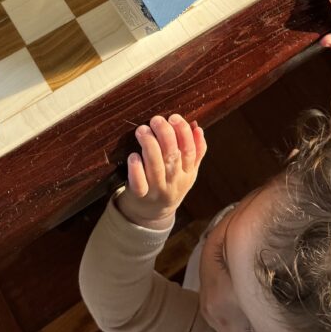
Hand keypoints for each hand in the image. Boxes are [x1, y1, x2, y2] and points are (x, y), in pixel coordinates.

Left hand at [117, 113, 206, 230]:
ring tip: (142, 130)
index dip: (183, 132)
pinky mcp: (140, 195)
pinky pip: (139, 183)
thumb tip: (197, 127)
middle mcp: (174, 181)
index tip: (174, 117)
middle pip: (173, 155)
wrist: (153, 214)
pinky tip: (133, 156)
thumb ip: (196, 150)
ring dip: (149, 145)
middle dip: (165, 134)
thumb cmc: (170, 183)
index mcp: (188, 172)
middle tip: (156, 120)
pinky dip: (136, 169)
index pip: (190, 150)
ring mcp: (157, 189)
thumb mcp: (188, 171)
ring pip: (156, 166)